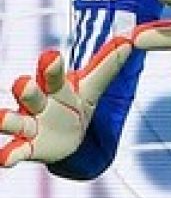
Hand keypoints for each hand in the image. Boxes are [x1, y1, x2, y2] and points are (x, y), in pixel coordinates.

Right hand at [0, 39, 131, 166]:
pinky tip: (3, 158)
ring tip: (0, 118)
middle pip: (32, 94)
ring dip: (7, 120)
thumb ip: (108, 65)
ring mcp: (30, 125)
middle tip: (22, 83)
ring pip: (16, 121)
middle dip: (27, 88)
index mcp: (56, 86)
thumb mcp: (92, 86)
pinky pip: (16, 151)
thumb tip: (130, 39)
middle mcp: (39, 103)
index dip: (52, 66)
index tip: (51, 56)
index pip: (55, 74)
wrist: (67, 137)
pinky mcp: (28, 147)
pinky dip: (9, 154)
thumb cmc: (76, 103)